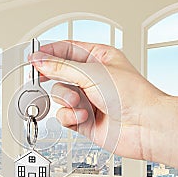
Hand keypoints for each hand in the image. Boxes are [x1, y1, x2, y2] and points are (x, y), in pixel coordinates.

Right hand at [29, 40, 177, 169]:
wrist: (145, 126)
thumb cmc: (132, 95)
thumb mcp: (92, 73)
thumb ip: (61, 67)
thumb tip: (39, 60)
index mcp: (99, 58)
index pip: (67, 49)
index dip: (49, 52)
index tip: (32, 56)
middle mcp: (92, 78)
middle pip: (59, 73)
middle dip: (53, 77)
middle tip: (40, 77)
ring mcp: (88, 99)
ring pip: (60, 95)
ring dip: (66, 99)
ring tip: (79, 102)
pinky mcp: (84, 119)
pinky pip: (64, 115)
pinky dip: (70, 116)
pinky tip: (83, 116)